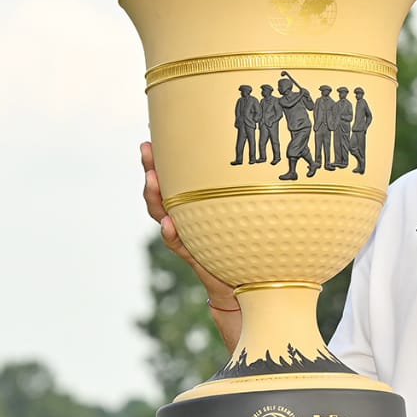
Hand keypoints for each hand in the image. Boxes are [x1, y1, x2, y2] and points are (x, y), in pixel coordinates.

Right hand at [140, 141, 233, 305]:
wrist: (244, 281)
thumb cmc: (247, 239)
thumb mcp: (244, 210)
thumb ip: (244, 191)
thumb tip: (270, 158)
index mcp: (195, 203)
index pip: (174, 176)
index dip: (161, 158)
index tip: (152, 134)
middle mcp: (185, 216)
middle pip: (161, 190)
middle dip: (151, 169)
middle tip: (146, 150)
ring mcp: (186, 234)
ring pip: (162, 214)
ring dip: (156, 197)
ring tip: (152, 180)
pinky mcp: (193, 254)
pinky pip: (178, 243)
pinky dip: (172, 233)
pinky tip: (170, 224)